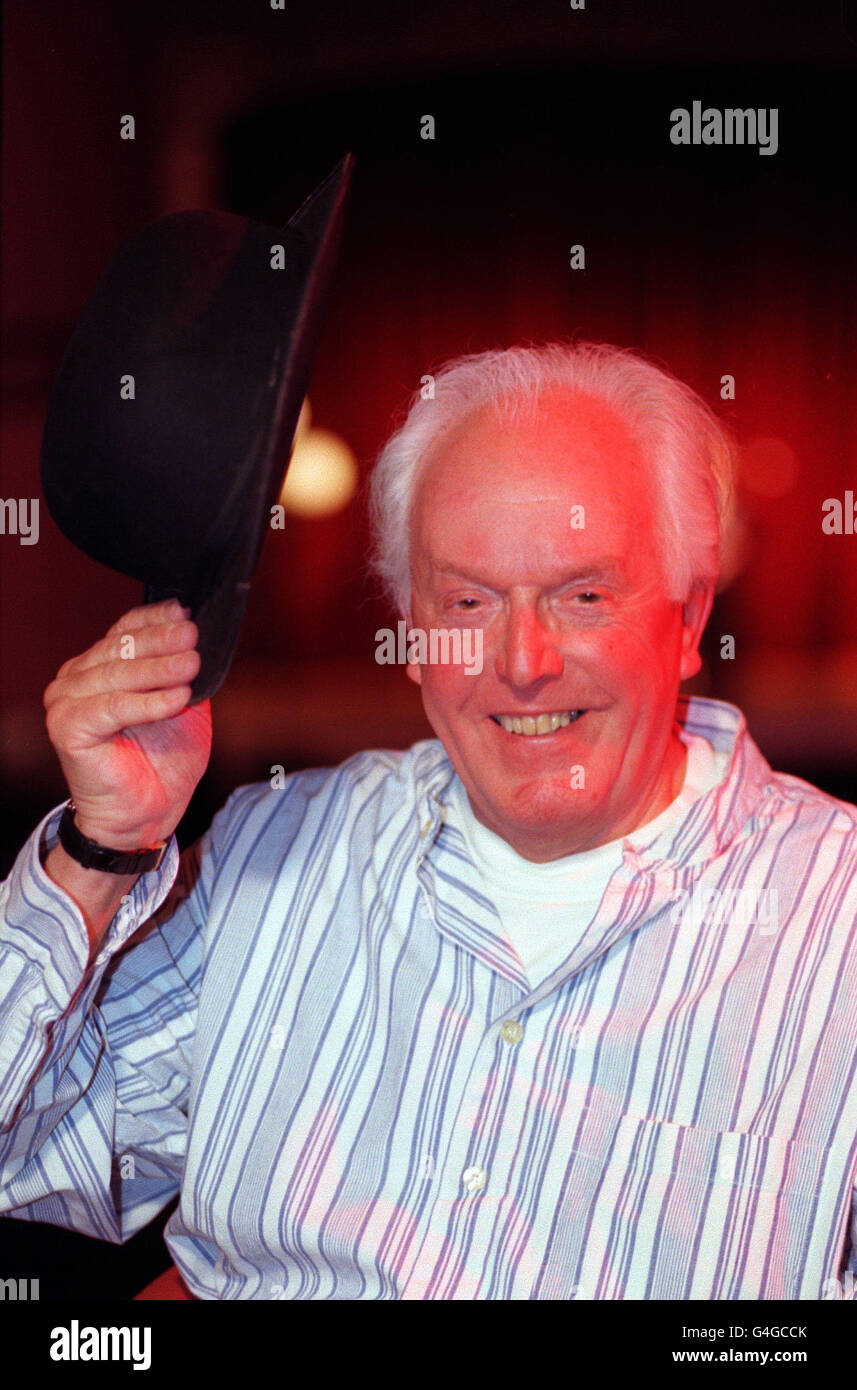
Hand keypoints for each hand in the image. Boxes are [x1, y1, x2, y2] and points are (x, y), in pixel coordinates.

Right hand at [43, 599, 211, 849]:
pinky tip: (177, 697)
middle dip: (161, 641)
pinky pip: (113, 707)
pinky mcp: (68, 729)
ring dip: (158, 668)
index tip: (185, 613)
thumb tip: (198, 639)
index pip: (125, 630)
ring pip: (118, 674)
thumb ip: (184, 672)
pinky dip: (148, 702)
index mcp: (100, 667)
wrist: (145, 815)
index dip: (155, 619)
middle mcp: (77, 679)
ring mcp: (67, 702)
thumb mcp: (184, 705)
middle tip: (192, 637)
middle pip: (121, 648)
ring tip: (191, 664)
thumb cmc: (163, 762)